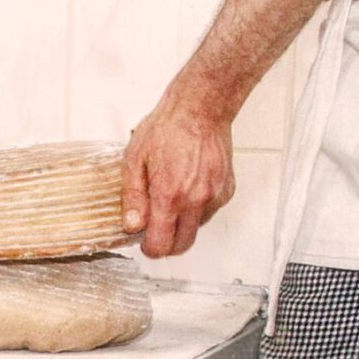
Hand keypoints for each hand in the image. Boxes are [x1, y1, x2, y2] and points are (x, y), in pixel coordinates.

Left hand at [121, 87, 235, 257]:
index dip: (150, 249)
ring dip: (182, 224)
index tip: (144, 243)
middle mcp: (195, 200)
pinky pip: (209, 213)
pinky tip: (188, 188)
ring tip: (171, 198)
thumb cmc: (167, 128)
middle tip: (155, 229)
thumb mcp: (135, 160)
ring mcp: (214, 196)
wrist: (200, 109)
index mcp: (169, 195)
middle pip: (182, 245)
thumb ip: (132, 197)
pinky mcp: (226, 191)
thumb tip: (131, 225)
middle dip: (166, 243)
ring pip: (196, 229)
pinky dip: (197, 209)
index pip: (161, 244)